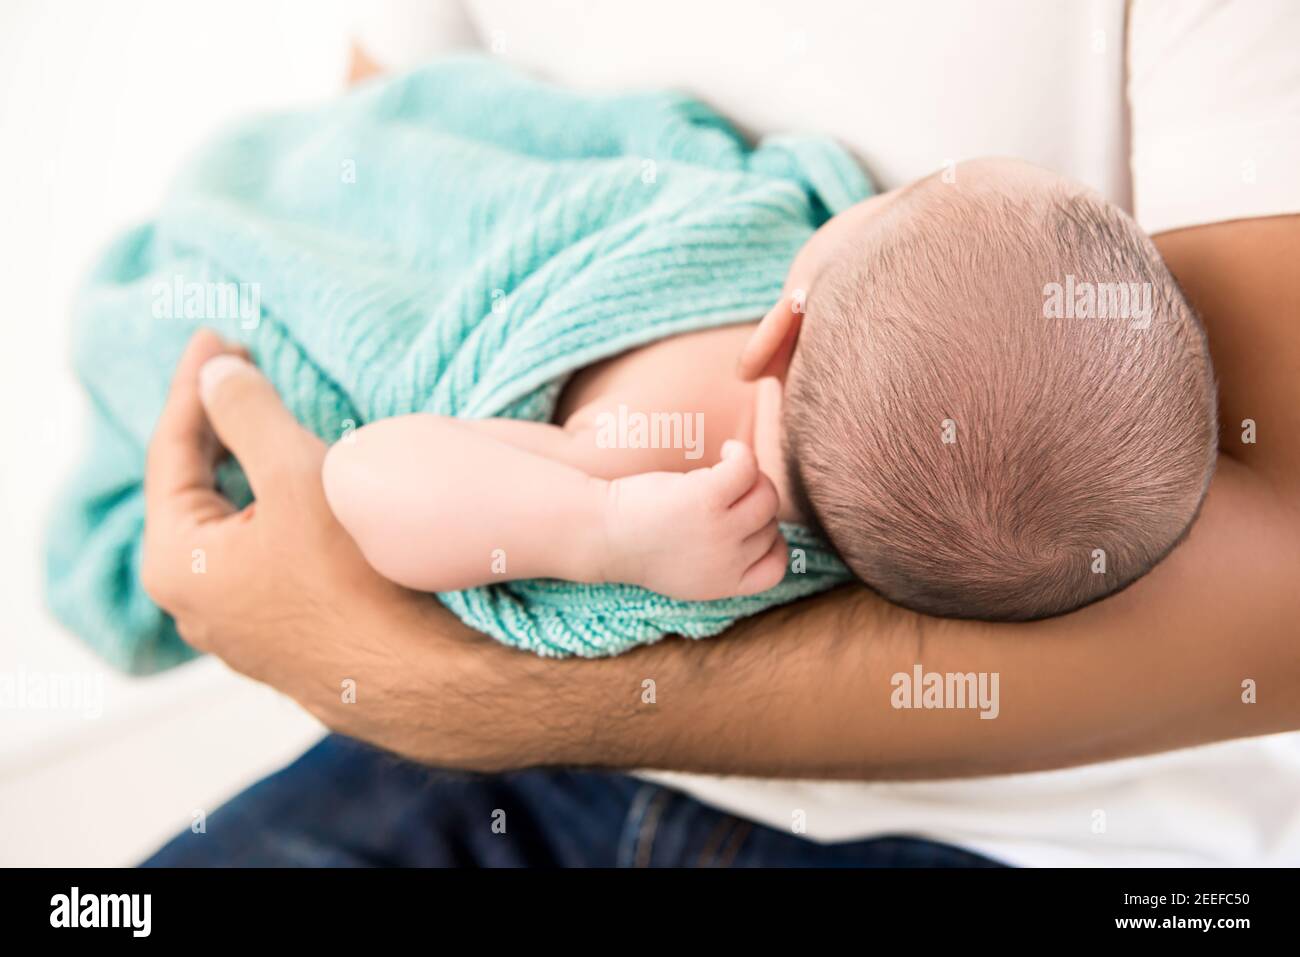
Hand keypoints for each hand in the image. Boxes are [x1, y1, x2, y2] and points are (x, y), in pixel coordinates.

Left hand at [139, 331, 551, 768]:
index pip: (172, 451)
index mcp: (177, 562)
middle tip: (243, 368)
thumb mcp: (298, 476)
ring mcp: (240, 626)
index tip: (217, 335)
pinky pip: (265, 554)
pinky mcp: (286, 636)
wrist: (423, 678)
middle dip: (219, 426)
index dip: (196, 385)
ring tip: (269, 419)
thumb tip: (217, 371)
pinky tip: (303, 489)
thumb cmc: (356, 578)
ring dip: (250, 468)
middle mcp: (195, 603)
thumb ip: (249, 415)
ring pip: (235, 524)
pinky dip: (275, 509)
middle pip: (198, 488)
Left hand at [601, 440, 787, 599]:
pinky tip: (728, 451)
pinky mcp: (707, 498)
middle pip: (769, 525)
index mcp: (722, 585)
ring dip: (754, 478)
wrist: (600, 533)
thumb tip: (766, 536)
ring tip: (731, 466)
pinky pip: (747, 469)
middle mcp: (726, 561)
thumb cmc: (638, 543)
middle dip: (754, 505)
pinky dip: (742, 455)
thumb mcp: (686, 571)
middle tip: (731, 489)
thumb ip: (722, 563)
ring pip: (766, 497)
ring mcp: (719, 530)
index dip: (772, 545)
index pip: (774, 571)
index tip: (755, 526)